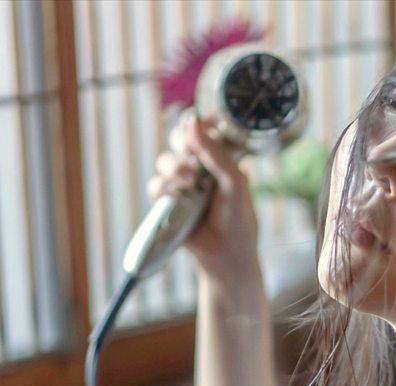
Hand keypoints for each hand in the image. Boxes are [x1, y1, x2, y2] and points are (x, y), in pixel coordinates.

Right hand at [147, 110, 259, 282]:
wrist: (227, 254)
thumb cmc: (238, 219)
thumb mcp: (235, 182)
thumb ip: (216, 153)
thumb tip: (193, 122)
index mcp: (221, 159)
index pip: (203, 130)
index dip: (196, 125)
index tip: (195, 125)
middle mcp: (201, 169)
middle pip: (180, 140)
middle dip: (183, 145)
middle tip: (193, 159)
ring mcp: (184, 185)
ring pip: (166, 161)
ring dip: (175, 168)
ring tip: (189, 184)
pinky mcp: (169, 202)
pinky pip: (156, 185)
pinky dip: (164, 187)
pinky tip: (177, 195)